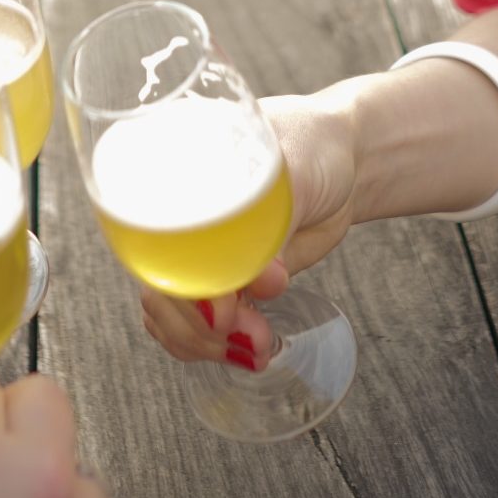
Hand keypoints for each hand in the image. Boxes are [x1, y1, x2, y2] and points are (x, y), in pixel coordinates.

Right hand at [138, 92, 359, 367]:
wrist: (343, 162)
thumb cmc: (313, 147)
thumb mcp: (293, 177)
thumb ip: (271, 226)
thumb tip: (259, 279)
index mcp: (173, 177)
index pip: (154, 242)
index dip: (179, 285)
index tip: (222, 312)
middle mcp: (175, 219)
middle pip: (157, 286)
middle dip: (200, 325)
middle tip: (254, 337)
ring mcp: (197, 252)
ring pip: (169, 312)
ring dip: (206, 343)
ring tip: (258, 349)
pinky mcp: (222, 278)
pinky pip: (191, 320)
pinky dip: (208, 344)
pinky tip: (241, 350)